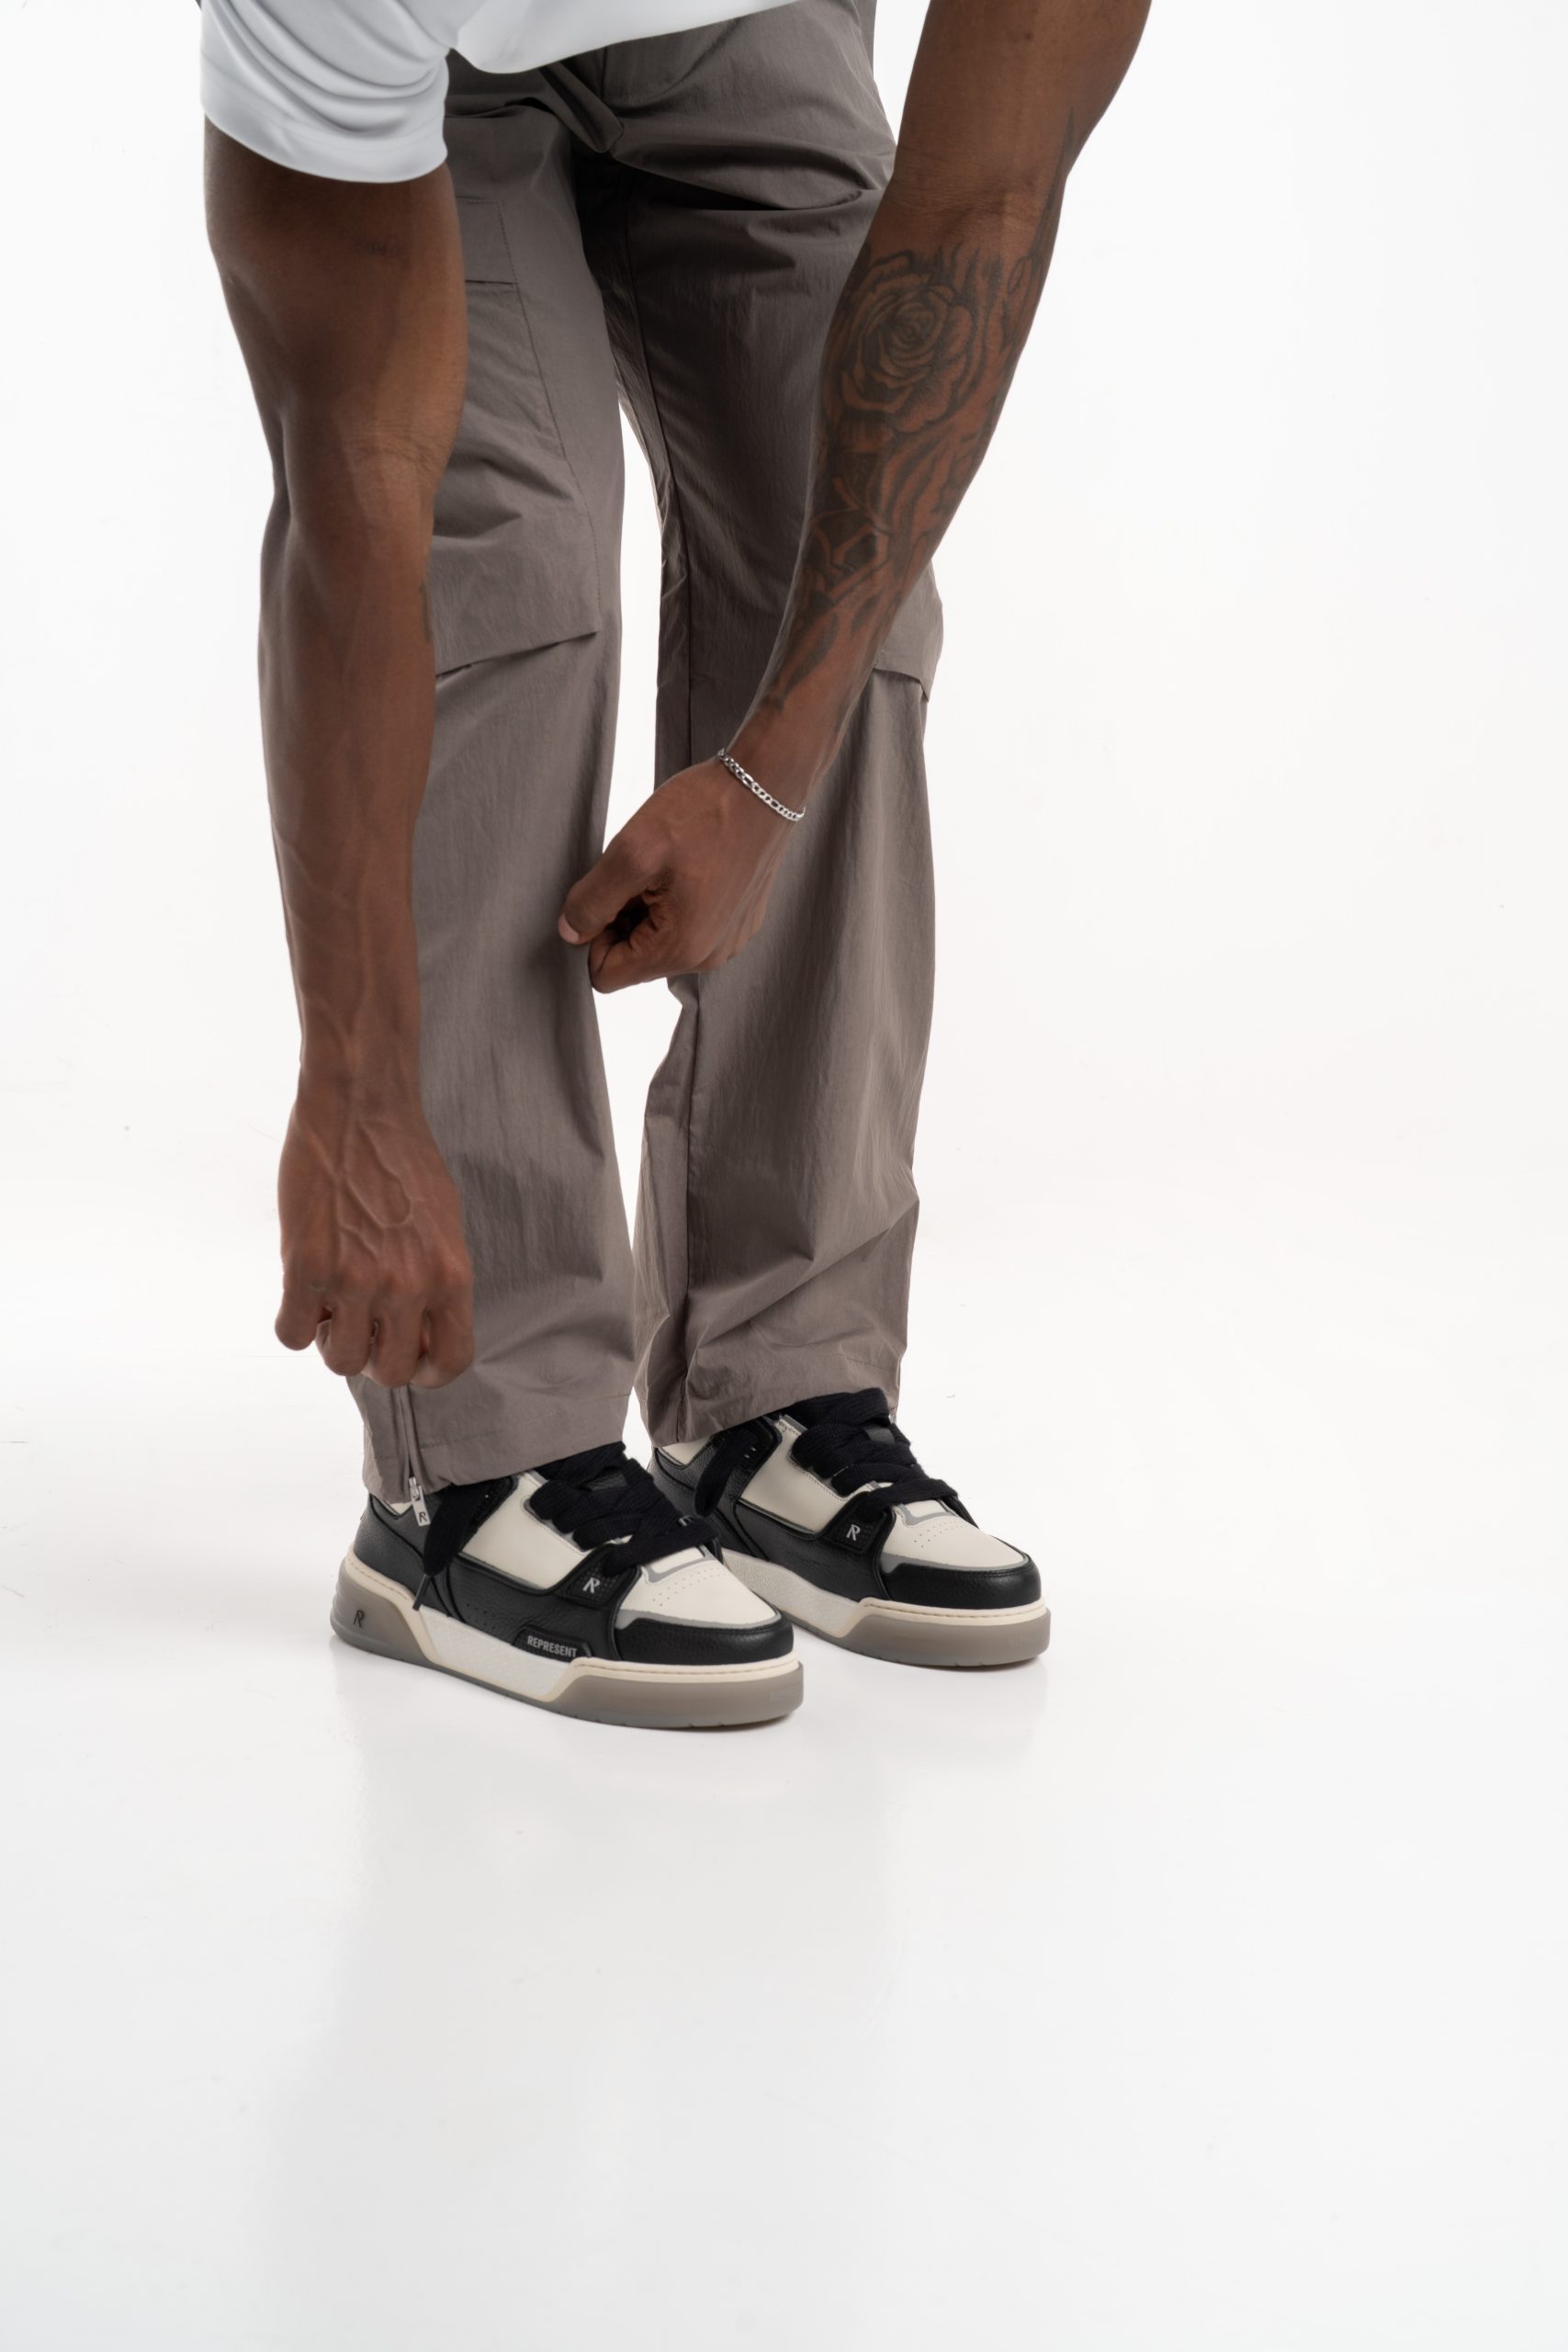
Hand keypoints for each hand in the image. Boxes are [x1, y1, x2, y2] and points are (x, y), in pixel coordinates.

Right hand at [275, 1080, 473, 1386]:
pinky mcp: (306, 1267)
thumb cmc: (402, 1158)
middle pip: (391, 1372)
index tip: (411, 1358)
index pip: (451, 1360)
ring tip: (331, 1305)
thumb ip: (435, 1278)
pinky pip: (293, 1334)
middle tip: (362, 1324)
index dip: (428, 1370)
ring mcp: (355, 1280)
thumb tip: (419, 1324)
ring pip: (341, 1361)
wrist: (358, 1108)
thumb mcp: (444, 1224)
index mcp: (449, 1275)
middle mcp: (407, 1286)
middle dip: (375, 1356)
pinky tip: (300, 1293)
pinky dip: (294, 1322)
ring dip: (333, 1342)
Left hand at [557, 757, 793, 992]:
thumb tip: (569, 932)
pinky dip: (676, 901)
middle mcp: (709, 956)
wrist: (767, 784)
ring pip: (661, 942)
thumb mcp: (633, 852)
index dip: (592, 937)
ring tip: (663, 864)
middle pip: (635, 960)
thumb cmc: (705, 812)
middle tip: (635, 872)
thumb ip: (593, 900)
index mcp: (681, 947)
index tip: (604, 894)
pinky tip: (687, 865)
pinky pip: (690, 928)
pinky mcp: (739, 922)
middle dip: (622, 920)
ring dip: (648, 908)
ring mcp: (729, 940)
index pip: (607, 976)